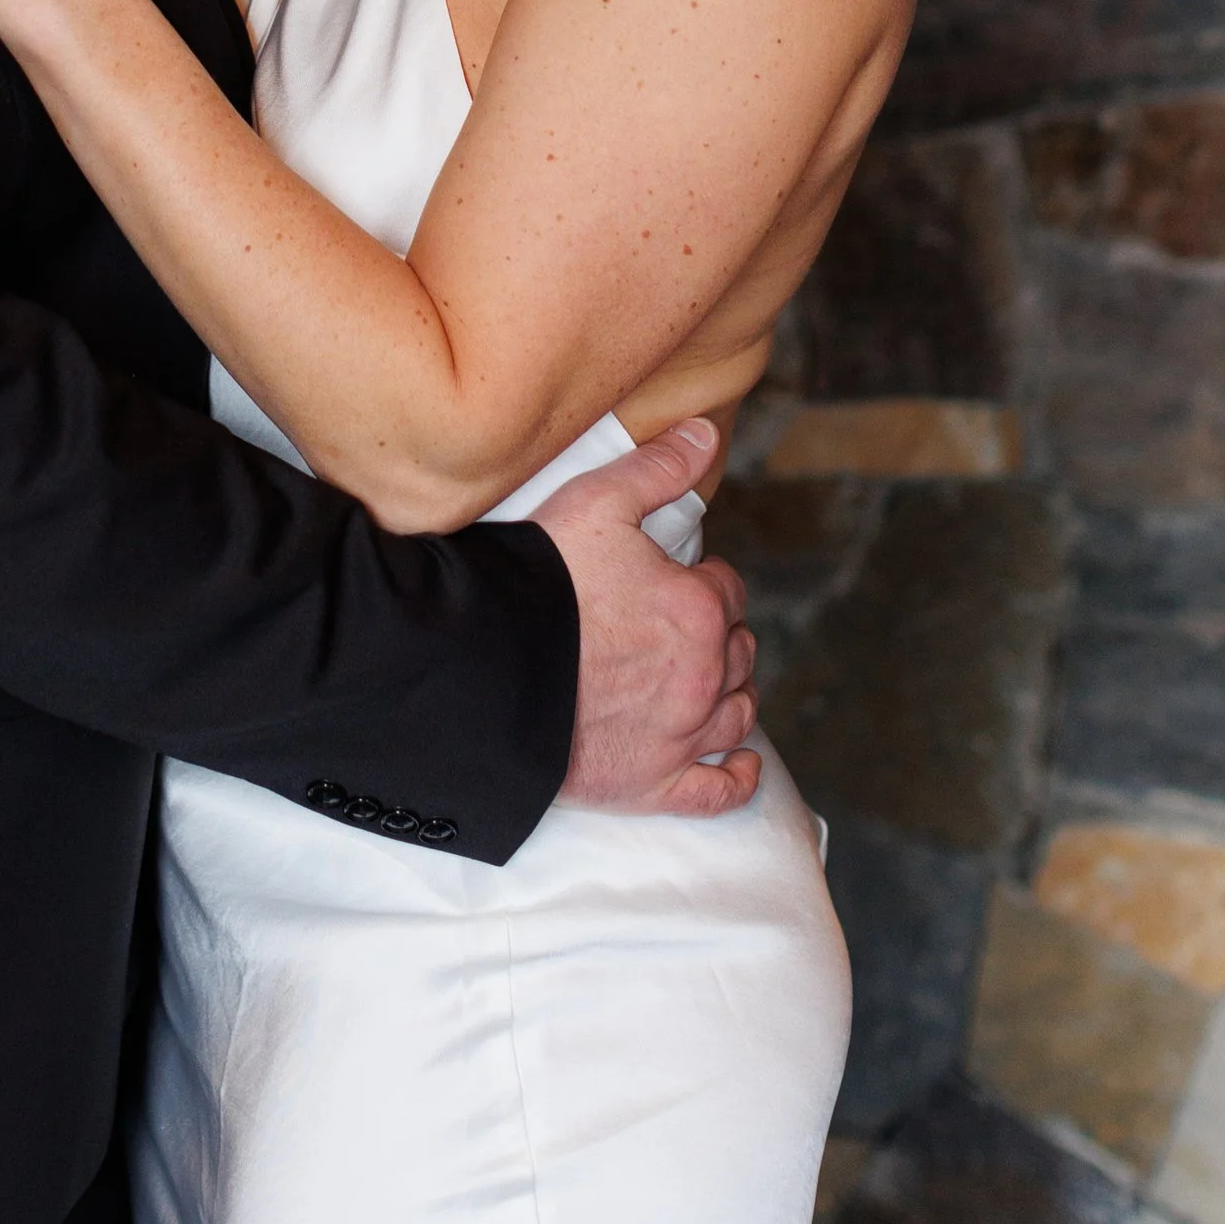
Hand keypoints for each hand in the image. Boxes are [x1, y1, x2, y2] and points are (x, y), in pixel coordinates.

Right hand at [535, 419, 761, 817]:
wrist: (485, 664)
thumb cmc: (541, 580)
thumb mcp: (598, 501)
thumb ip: (659, 467)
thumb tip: (706, 432)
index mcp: (697, 608)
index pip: (726, 589)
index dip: (703, 579)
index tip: (674, 578)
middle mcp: (702, 676)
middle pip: (737, 651)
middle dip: (718, 633)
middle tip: (681, 625)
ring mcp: (679, 737)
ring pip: (736, 714)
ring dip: (731, 693)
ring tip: (711, 681)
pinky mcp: (651, 785)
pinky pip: (716, 791)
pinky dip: (735, 778)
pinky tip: (739, 765)